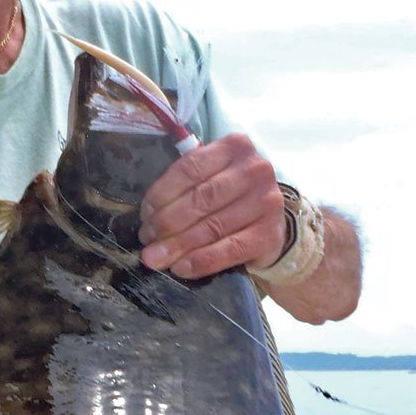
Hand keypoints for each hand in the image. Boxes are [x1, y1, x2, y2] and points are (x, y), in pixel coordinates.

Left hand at [138, 133, 286, 279]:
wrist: (270, 221)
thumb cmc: (232, 195)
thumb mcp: (213, 176)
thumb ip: (185, 185)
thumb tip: (148, 216)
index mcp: (235, 146)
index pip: (190, 169)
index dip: (162, 193)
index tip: (145, 214)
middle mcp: (254, 170)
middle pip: (200, 199)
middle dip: (166, 223)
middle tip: (146, 239)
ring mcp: (266, 202)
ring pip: (212, 227)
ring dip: (178, 246)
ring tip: (155, 257)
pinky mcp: (269, 234)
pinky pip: (228, 250)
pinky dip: (200, 261)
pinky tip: (180, 268)